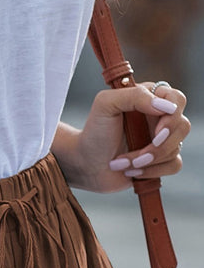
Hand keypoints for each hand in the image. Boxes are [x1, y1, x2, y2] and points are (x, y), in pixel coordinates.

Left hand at [71, 82, 190, 192]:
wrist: (85, 164)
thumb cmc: (94, 132)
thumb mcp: (106, 104)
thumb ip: (134, 95)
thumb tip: (165, 107)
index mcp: (150, 99)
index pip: (177, 100)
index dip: (172, 116)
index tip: (157, 131)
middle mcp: (159, 118)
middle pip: (182, 126)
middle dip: (160, 145)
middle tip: (139, 154)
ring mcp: (161, 139)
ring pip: (176, 148)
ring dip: (147, 160)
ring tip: (122, 163)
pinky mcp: (160, 160)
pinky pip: (174, 165)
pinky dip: (152, 171)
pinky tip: (131, 172)